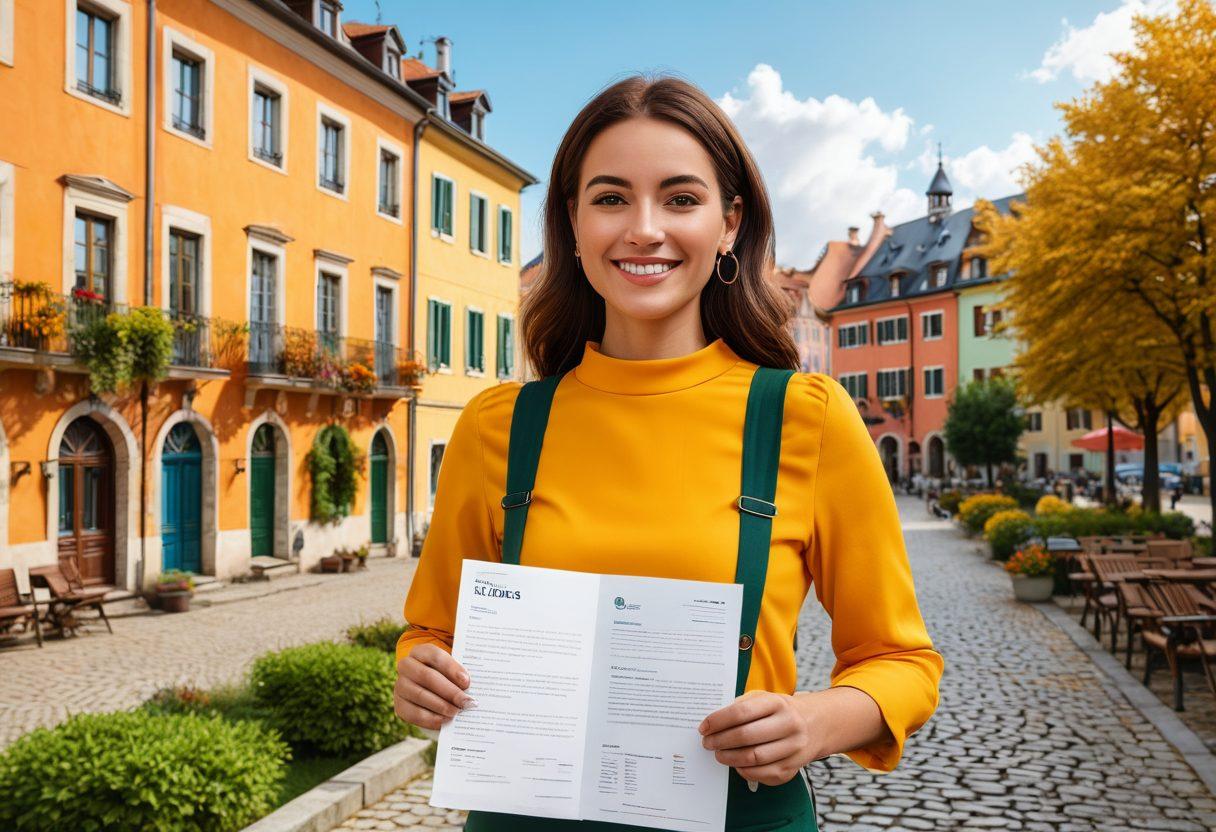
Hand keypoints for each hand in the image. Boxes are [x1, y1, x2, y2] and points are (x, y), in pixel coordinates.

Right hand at [394, 643, 475, 729]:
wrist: (429, 689)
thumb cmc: (446, 675)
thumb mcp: (452, 668)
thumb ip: (460, 674)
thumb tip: (470, 687)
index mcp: (420, 651)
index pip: (435, 656)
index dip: (452, 669)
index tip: (467, 682)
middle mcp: (406, 666)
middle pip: (427, 677)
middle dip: (449, 691)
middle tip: (466, 702)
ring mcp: (400, 685)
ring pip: (420, 695)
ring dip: (441, 706)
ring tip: (457, 712)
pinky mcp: (399, 705)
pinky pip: (414, 713)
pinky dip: (431, 719)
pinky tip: (445, 720)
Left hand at [698, 690, 822, 786]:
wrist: (816, 724)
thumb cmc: (779, 711)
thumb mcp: (764, 698)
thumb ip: (741, 706)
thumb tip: (713, 722)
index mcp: (777, 703)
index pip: (741, 712)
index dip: (718, 721)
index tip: (704, 728)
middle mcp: (789, 724)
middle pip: (746, 736)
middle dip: (720, 741)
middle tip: (707, 743)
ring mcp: (794, 747)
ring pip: (754, 758)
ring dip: (730, 758)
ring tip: (719, 754)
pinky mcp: (794, 766)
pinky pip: (764, 774)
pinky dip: (745, 771)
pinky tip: (737, 764)